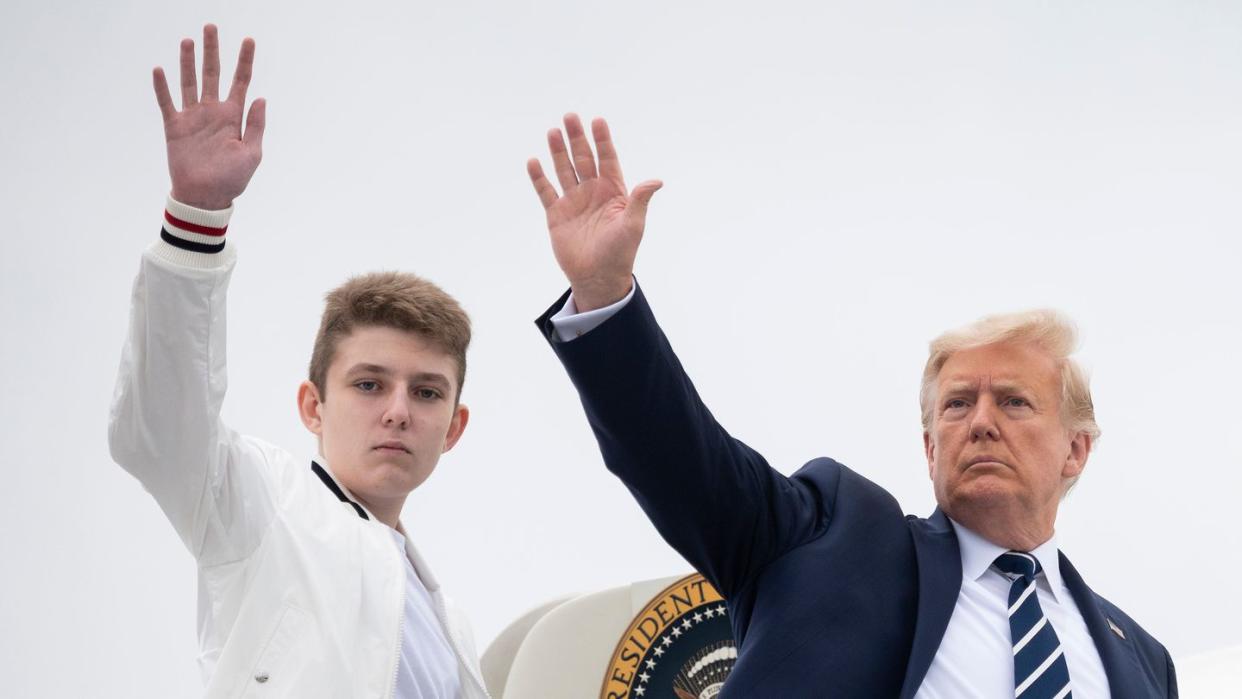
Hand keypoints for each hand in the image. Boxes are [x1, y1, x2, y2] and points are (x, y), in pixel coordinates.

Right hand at [154, 24, 264, 210]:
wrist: (205, 198)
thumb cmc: (232, 180)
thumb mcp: (252, 154)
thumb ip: (256, 126)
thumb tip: (261, 98)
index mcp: (234, 116)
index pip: (241, 81)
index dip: (245, 61)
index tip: (249, 40)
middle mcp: (213, 112)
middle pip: (212, 73)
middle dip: (213, 51)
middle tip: (212, 27)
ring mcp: (193, 118)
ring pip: (189, 82)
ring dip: (188, 62)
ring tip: (188, 41)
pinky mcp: (175, 127)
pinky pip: (167, 103)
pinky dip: (162, 86)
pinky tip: (160, 69)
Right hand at [527, 115, 661, 310]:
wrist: (598, 278)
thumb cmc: (620, 253)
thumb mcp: (633, 225)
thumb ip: (640, 200)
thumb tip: (656, 181)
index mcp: (613, 191)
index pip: (607, 159)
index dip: (602, 140)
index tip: (597, 121)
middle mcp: (593, 192)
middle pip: (584, 159)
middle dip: (577, 138)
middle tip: (570, 117)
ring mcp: (574, 201)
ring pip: (564, 170)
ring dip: (558, 152)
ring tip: (553, 132)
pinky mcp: (557, 214)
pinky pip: (546, 191)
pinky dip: (539, 177)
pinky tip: (534, 161)